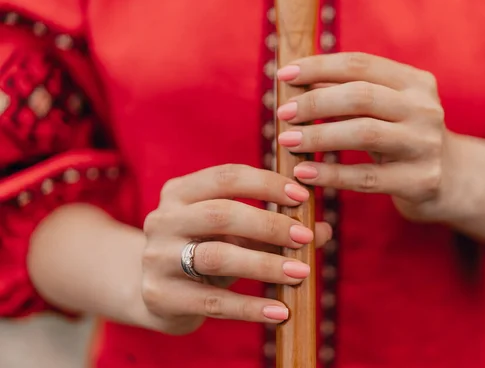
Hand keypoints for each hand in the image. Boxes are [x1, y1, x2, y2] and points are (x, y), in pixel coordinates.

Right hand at [140, 164, 330, 334]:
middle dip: (269, 225)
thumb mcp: (233, 233)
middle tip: (306, 238)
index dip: (267, 183)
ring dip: (265, 265)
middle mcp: (163, 219)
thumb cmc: (205, 250)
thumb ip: (274, 228)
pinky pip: (214, 301)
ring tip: (301, 273)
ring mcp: (158, 258)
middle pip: (221, 215)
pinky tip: (280, 311)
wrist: (157, 292)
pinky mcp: (162, 296)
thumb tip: (324, 229)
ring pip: (217, 257)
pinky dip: (251, 307)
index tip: (303, 197)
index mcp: (179, 192)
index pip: (226, 176)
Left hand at [276, 52, 455, 220]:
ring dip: (319, 136)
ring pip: (364, 133)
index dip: (319, 66)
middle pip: (361, 96)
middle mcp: (425, 109)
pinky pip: (366, 178)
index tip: (284, 74)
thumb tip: (294, 79)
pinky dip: (330, 174)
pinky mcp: (420, 181)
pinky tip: (303, 172)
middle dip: (315, 102)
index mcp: (415, 82)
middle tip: (283, 113)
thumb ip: (346, 93)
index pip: (360, 64)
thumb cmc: (402, 137)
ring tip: (286, 141)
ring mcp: (425, 145)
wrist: (451, 179)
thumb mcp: (383, 109)